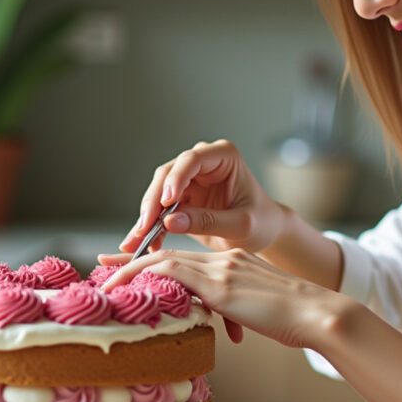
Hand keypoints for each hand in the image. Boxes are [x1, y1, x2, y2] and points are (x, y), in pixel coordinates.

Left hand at [103, 247, 347, 348]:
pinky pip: (174, 273)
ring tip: (105, 277)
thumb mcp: (257, 310)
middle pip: (168, 253)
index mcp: (232, 264)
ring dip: (131, 268)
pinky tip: (129, 287)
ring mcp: (221, 269)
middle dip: (132, 259)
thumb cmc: (295, 319)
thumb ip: (234, 309)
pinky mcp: (221, 284)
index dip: (154, 260)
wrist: (317, 313)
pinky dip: (148, 276)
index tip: (128, 265)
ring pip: (166, 259)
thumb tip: (218, 322)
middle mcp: (223, 260)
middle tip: (102, 263)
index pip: (185, 257)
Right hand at [117, 140, 289, 257]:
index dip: (176, 179)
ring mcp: (189, 180)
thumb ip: (208, 222)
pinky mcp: (180, 199)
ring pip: (157, 192)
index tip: (166, 203)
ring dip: (146, 216)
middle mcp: (203, 163)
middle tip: (145, 226)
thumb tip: (169, 222)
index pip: (192, 160)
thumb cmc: (261, 223)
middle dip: (154, 202)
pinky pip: (158, 211)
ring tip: (138, 241)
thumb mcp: (241, 225)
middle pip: (168, 175)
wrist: (264, 233)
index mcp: (224, 157)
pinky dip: (150, 227)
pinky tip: (142, 244)